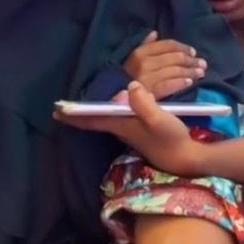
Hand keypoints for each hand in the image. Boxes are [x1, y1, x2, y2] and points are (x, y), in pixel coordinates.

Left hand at [54, 81, 200, 175]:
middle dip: (80, 111)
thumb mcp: (160, 119)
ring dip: (94, 109)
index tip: (56, 111)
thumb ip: (144, 103)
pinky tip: (116, 101)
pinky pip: (119, 114)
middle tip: (63, 105)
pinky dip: (112, 107)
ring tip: (82, 103)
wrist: (187, 157)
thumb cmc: (171, 139)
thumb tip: (131, 86)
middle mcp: (122, 126)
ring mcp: (130, 128)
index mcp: (121, 123)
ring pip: (107, 116)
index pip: (92, 118)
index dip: (74, 115)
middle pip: (95, 117)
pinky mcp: (140, 127)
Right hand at [123, 31, 206, 99]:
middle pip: (174, 58)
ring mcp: (146, 78)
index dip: (183, 47)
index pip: (167, 45)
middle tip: (202, 64)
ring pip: (174, 71)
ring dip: (190, 71)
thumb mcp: (132, 59)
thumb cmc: (125, 78)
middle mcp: (144, 63)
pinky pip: (169, 85)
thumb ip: (144, 46)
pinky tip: (189, 83)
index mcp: (140, 52)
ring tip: (200, 73)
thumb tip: (154, 33)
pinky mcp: (149, 93)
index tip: (193, 52)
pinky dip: (180, 83)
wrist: (114, 101)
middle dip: (191, 60)